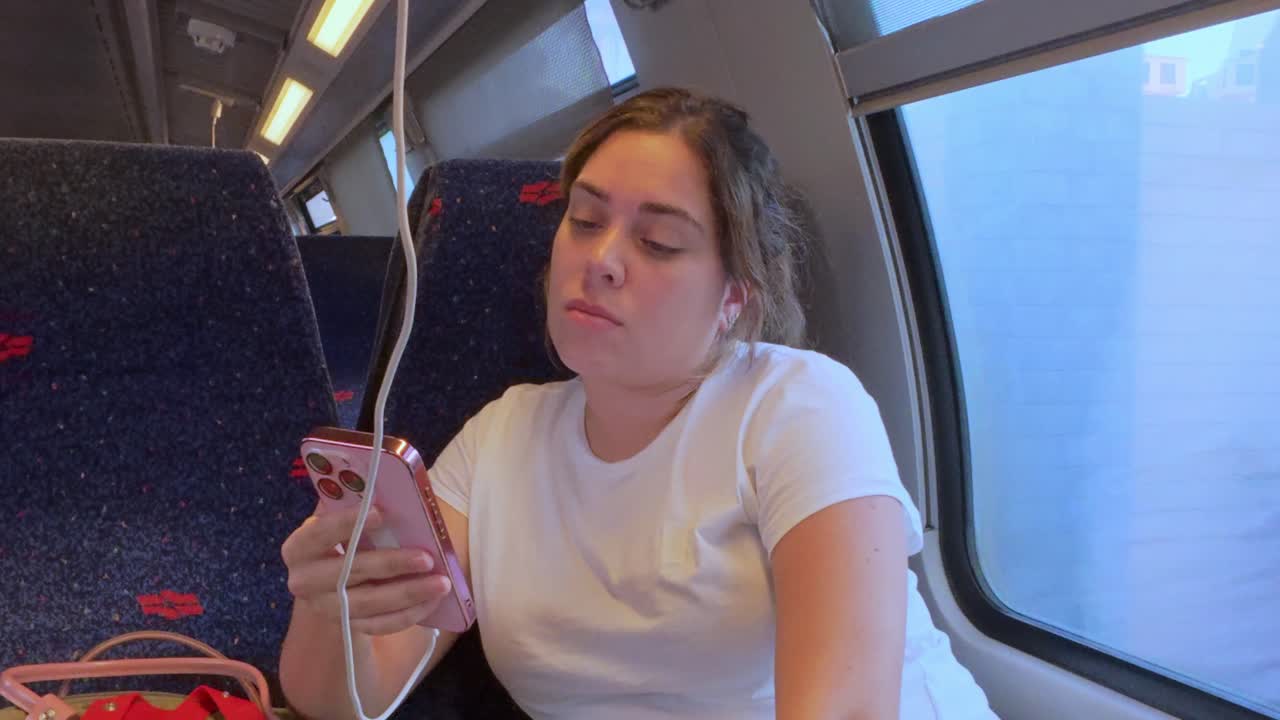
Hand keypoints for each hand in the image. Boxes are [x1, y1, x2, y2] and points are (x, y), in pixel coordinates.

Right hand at [282, 505, 452, 635]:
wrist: (331, 583)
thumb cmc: (344, 540)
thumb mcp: (343, 520)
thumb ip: (355, 504)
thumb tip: (387, 483)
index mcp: (299, 547)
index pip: (319, 533)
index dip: (348, 523)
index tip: (382, 512)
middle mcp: (304, 581)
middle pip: (348, 573)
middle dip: (390, 565)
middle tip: (427, 557)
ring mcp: (325, 608)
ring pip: (369, 604)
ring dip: (409, 593)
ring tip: (442, 582)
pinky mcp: (347, 627)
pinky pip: (380, 625)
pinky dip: (409, 614)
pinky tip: (432, 601)